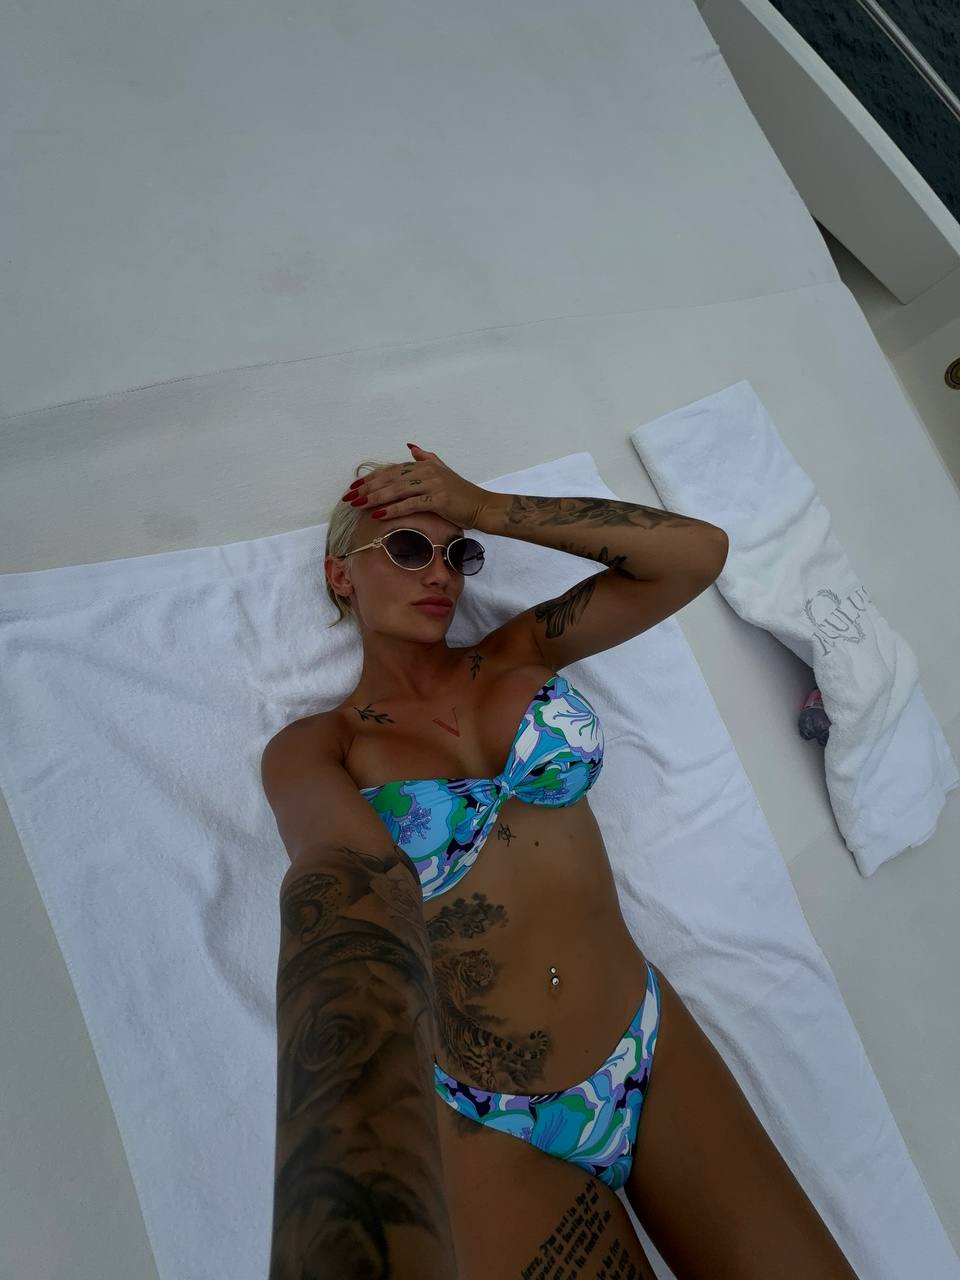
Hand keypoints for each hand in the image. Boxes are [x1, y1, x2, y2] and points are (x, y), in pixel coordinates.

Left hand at [347, 444, 492, 529]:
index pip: (391, 469)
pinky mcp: (438, 500)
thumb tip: (410, 446)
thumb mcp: (443, 470)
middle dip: (367, 488)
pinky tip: (378, 514)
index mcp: (424, 465)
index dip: (371, 478)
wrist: (482, 506)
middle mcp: (426, 471)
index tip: (354, 487)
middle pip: (390, 478)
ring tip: (358, 505)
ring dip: (375, 498)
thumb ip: (426, 457)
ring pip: (397, 490)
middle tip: (349, 497)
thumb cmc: (461, 493)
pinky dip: (393, 509)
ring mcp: (433, 485)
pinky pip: (410, 504)